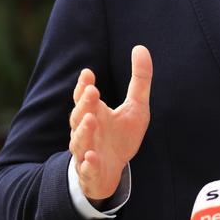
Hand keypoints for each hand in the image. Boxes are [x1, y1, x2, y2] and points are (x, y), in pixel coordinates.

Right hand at [69, 45, 152, 205]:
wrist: (113, 171)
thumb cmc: (121, 135)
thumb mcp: (136, 106)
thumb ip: (139, 79)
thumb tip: (141, 47)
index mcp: (94, 113)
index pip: (84, 97)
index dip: (84, 86)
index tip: (88, 73)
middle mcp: (86, 131)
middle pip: (79, 116)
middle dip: (84, 104)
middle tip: (92, 92)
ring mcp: (86, 151)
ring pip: (79, 141)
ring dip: (84, 131)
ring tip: (91, 119)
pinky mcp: (91, 172)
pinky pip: (87, 168)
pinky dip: (88, 163)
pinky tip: (92, 157)